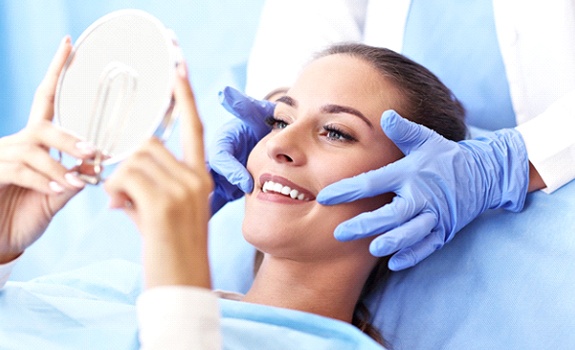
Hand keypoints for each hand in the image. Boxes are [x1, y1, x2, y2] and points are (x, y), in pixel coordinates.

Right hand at [0, 37, 94, 263]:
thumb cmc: (24, 216)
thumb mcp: (55, 197)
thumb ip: (73, 179)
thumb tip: (95, 164)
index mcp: (34, 143)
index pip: (46, 100)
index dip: (56, 71)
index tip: (69, 44)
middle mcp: (16, 143)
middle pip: (43, 125)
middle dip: (70, 139)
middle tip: (93, 152)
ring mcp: (1, 157)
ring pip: (33, 147)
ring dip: (59, 164)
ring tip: (78, 181)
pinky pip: (19, 169)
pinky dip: (43, 178)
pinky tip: (57, 188)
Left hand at [104, 63, 212, 288]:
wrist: (183, 286)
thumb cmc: (173, 251)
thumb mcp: (168, 213)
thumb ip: (150, 184)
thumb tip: (120, 172)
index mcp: (200, 178)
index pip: (193, 127)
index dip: (184, 95)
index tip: (178, 65)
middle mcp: (196, 178)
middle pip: (148, 143)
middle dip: (128, 163)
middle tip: (124, 194)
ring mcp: (183, 189)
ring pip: (134, 159)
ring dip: (119, 181)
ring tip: (126, 207)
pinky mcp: (163, 203)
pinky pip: (125, 177)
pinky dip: (115, 192)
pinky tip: (122, 211)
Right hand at [208, 87, 274, 213]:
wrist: (265, 138)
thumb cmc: (259, 124)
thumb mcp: (254, 114)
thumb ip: (244, 106)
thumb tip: (226, 94)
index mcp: (222, 142)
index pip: (221, 157)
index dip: (231, 170)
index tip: (246, 182)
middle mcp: (216, 159)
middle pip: (207, 177)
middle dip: (211, 194)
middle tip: (218, 210)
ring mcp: (218, 176)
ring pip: (206, 192)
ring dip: (205, 206)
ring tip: (200, 224)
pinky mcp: (223, 189)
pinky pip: (213, 202)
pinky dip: (208, 213)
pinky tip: (200, 229)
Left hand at [317, 110, 528, 270]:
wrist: (484, 173)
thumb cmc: (446, 156)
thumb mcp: (426, 139)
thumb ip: (404, 131)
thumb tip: (385, 115)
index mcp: (410, 173)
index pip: (374, 181)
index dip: (348, 190)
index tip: (325, 197)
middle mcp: (422, 195)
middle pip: (392, 213)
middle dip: (366, 224)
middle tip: (340, 233)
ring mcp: (435, 215)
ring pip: (412, 232)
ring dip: (393, 241)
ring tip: (372, 249)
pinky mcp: (445, 230)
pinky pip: (428, 245)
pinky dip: (414, 254)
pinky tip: (395, 262)